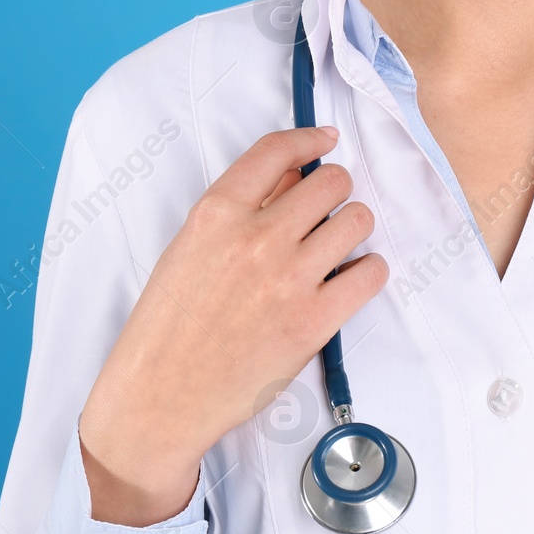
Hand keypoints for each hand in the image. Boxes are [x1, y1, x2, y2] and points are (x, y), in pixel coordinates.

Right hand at [78, 125, 386, 525]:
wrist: (161, 395)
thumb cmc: (170, 325)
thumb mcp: (189, 250)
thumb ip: (239, 211)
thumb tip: (292, 176)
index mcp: (215, 214)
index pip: (276, 151)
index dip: (309, 139)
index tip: (325, 141)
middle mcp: (255, 238)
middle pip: (330, 182)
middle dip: (335, 192)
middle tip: (325, 214)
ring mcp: (288, 279)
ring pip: (357, 220)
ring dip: (353, 229)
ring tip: (335, 250)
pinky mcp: (314, 320)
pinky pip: (371, 272)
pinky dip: (367, 271)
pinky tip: (349, 280)